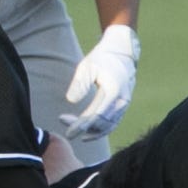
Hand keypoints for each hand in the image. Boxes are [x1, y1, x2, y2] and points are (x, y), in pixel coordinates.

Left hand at [59, 25, 139, 140]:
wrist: (121, 54)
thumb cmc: (101, 59)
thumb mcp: (87, 67)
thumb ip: (80, 84)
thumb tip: (71, 101)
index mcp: (113, 90)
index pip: (96, 115)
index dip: (81, 125)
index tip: (68, 130)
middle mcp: (122, 101)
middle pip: (101, 122)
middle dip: (82, 127)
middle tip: (63, 122)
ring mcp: (124, 105)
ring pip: (108, 126)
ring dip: (90, 131)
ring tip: (72, 130)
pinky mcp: (123, 107)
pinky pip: (112, 124)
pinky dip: (100, 130)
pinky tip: (86, 134)